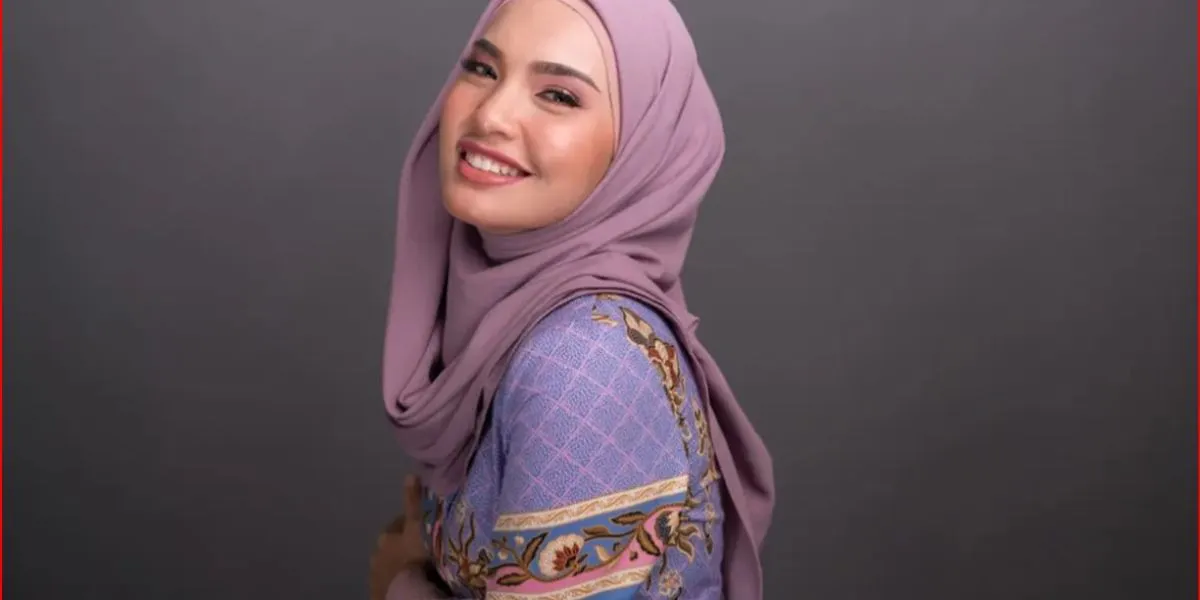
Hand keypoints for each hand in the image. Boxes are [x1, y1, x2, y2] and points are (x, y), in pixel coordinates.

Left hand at [369, 475, 429, 599]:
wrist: (403, 591)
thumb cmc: (413, 555)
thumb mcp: (417, 525)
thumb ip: (414, 502)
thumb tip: (410, 473)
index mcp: (386, 536)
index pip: (400, 524)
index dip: (414, 524)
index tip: (428, 527)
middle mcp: (377, 553)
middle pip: (394, 544)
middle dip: (406, 545)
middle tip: (424, 550)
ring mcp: (377, 573)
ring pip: (392, 563)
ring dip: (402, 563)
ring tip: (418, 568)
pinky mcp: (378, 591)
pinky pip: (391, 581)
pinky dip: (399, 579)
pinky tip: (409, 581)